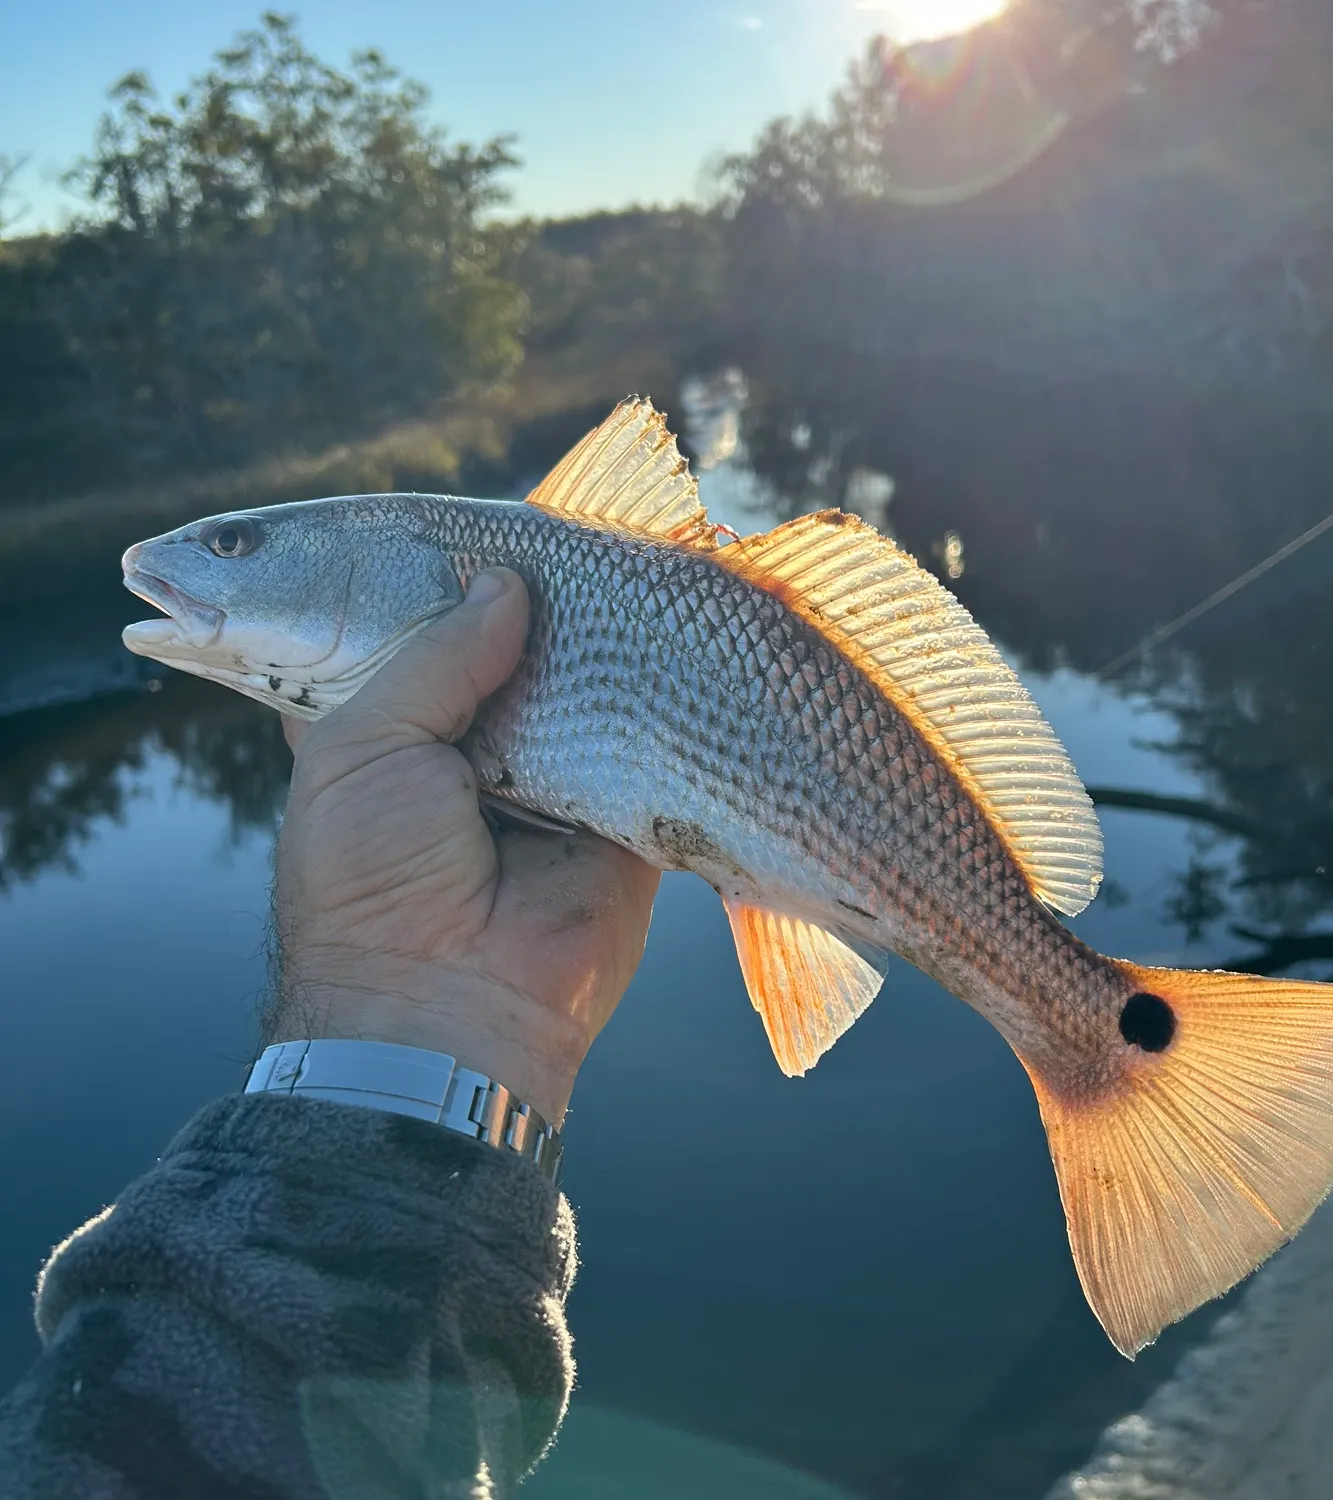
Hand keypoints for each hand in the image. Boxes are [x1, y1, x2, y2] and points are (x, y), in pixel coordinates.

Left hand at [268, 568, 660, 1124]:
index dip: (441, 578)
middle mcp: (472, 745)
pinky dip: (655, 694)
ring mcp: (551, 775)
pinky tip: (670, 630)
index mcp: (390, 729)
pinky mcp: (622, 808)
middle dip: (537, 601)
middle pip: (509, 648)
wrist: (451, 1014)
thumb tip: (506, 582)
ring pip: (580, 683)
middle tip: (572, 530)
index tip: (480, 519)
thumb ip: (434, 655)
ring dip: (600, 640)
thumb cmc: (375, 881)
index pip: (416, 632)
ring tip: (627, 563)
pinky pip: (644, 738)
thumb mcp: (362, 747)